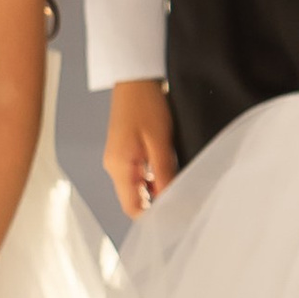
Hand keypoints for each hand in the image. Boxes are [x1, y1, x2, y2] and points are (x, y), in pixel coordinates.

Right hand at [104, 76, 177, 215]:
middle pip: (134, 200)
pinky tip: (169, 172)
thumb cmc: (146, 107)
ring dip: (157, 191)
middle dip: (157, 205)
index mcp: (119, 167)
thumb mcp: (160, 142)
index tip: (176, 216)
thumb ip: (164, 174)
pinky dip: (153, 179)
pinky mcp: (124, 152)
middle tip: (184, 201)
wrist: (134, 80)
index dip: (153, 217)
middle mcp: (114, 167)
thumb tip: (171, 202)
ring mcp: (117, 159)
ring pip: (137, 188)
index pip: (132, 208)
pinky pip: (137, 175)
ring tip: (180, 186)